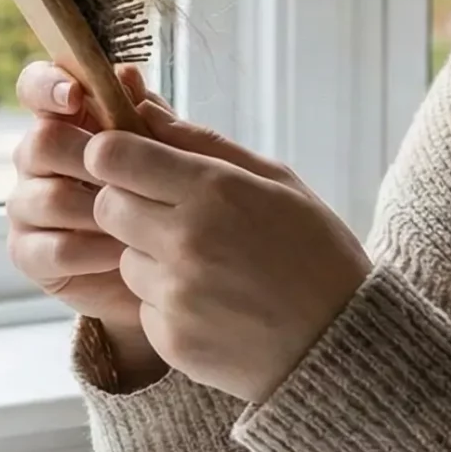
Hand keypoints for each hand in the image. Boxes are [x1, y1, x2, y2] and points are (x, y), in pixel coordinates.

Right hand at [6, 60, 153, 334]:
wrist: (169, 267)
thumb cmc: (165, 196)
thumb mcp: (167, 151)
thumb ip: (146, 114)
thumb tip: (126, 75)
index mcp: (64, 120)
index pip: (34, 86)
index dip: (47, 86)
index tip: (75, 95)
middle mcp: (36, 158)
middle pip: (40, 143)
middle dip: (90, 159)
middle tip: (131, 177)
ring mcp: (27, 205)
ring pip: (48, 198)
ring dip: (100, 211)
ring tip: (141, 221)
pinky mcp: (28, 252)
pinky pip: (54, 248)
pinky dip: (94, 251)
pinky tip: (124, 253)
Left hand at [81, 103, 371, 404]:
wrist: (343, 344)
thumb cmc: (315, 252)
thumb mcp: (278, 182)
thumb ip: (204, 144)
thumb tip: (143, 107)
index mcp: (215, 190)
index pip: (114, 155)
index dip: (114, 154)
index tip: (131, 162)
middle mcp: (187, 240)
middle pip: (107, 205)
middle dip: (129, 204)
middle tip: (173, 215)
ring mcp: (176, 294)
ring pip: (125, 257)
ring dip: (151, 256)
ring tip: (209, 267)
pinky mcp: (170, 338)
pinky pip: (143, 304)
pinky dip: (168, 302)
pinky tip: (214, 304)